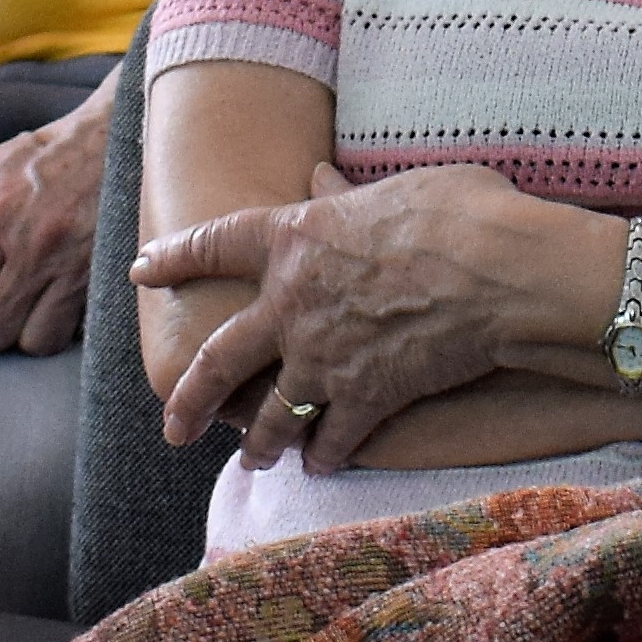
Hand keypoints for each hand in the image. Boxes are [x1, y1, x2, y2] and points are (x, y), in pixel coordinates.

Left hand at [0, 88, 100, 354]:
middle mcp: (30, 243)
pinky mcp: (99, 279)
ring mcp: (69, 265)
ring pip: (23, 342)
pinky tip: (49, 302)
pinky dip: (50, 329)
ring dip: (16, 328)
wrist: (120, 141)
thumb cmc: (48, 156)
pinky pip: (60, 336)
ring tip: (22, 297)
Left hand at [135, 163, 574, 468]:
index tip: (141, 268)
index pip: (213, 243)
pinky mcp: (365, 397)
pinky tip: (323, 465)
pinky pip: (332, 438)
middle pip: (218, 360)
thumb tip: (322, 175)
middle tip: (173, 429)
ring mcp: (323, 357)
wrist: (500, 273)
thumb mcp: (394, 187)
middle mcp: (291, 303)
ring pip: (270, 415)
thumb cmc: (460, 211)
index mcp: (293, 237)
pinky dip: (326, 455)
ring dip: (257, 444)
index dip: (173, 256)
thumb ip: (346, 192)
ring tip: (250, 461)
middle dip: (189, 400)